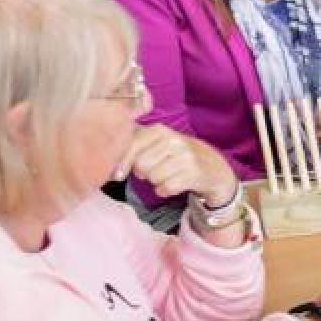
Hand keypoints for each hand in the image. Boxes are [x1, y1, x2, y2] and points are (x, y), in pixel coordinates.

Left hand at [118, 125, 237, 202]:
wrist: (213, 166)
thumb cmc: (176, 155)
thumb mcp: (157, 142)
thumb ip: (133, 144)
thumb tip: (107, 161)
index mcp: (159, 130)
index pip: (131, 146)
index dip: (121, 163)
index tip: (118, 175)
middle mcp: (173, 140)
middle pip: (141, 166)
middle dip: (143, 173)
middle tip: (154, 170)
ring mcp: (185, 156)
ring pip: (153, 177)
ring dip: (156, 182)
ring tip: (166, 175)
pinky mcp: (194, 173)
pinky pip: (165, 188)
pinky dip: (165, 190)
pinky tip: (173, 184)